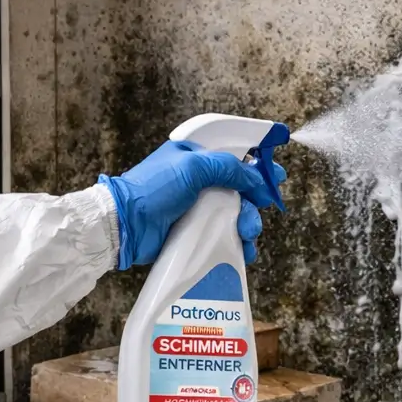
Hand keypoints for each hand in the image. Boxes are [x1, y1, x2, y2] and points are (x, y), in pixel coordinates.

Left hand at [99, 140, 287, 269]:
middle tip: (268, 203)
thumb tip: (256, 176)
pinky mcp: (196, 231)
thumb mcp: (192, 167)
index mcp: (196, 156)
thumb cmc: (153, 189)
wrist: (125, 226)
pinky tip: (245, 249)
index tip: (276, 172)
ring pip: (237, 212)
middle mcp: (199, 180)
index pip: (233, 152)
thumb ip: (227, 167)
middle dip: (256, 196)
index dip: (257, 160)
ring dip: (249, 221)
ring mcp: (198, 206)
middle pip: (241, 185)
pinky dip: (238, 242)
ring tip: (248, 233)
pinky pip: (225, 234)